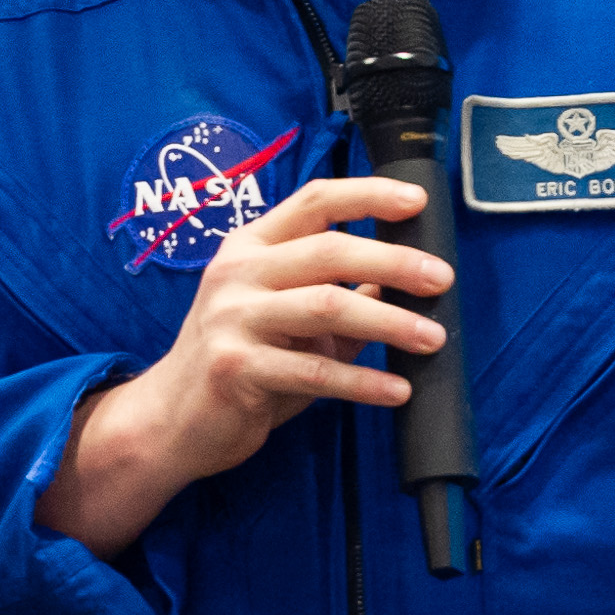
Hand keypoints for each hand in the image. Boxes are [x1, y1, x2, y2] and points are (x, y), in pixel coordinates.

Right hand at [37, 175, 449, 556]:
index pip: (314, 201)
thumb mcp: (287, 318)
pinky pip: (315, 371)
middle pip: (329, 251)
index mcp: (251, 246)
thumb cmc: (240, 361)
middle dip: (394, 262)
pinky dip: (363, 381)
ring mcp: (233, 319)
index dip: (367, 195)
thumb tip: (405, 278)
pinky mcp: (237, 368)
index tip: (417, 201)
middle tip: (442, 279)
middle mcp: (238, 273)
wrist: (172, 420)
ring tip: (434, 338)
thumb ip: (339, 295)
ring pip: (327, 307)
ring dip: (390, 322)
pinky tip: (397, 390)